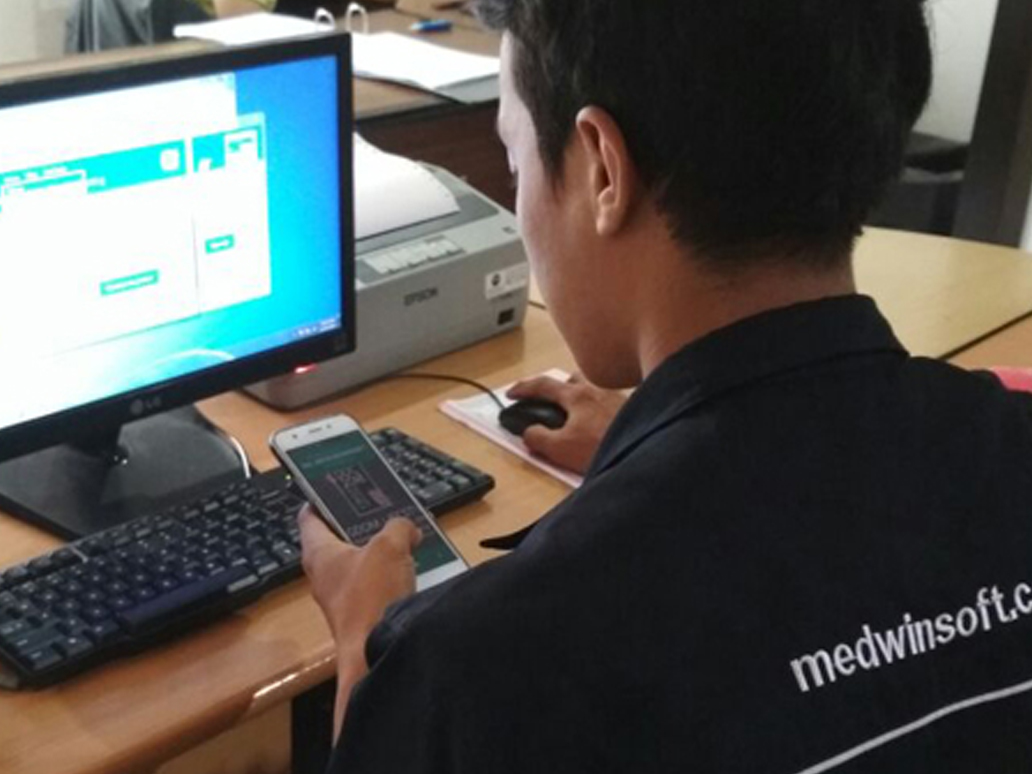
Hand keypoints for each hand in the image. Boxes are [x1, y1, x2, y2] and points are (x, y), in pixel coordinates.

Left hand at [298, 508, 420, 734]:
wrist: (378, 651)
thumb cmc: (372, 595)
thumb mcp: (390, 546)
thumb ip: (399, 528)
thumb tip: (407, 529)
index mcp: (319, 552)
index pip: (310, 517)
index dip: (321, 500)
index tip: (335, 489)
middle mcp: (324, 575)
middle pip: (337, 540)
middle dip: (358, 526)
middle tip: (379, 511)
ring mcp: (340, 597)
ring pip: (357, 564)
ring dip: (377, 552)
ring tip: (401, 538)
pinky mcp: (359, 615)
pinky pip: (371, 586)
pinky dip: (386, 575)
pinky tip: (407, 571)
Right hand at [507, 373, 627, 474]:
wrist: (644, 456)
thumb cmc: (605, 448)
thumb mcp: (560, 449)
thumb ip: (537, 439)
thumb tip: (529, 434)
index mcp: (577, 395)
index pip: (543, 384)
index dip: (523, 388)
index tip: (512, 393)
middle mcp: (598, 391)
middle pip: (572, 379)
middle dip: (557, 387)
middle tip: (547, 400)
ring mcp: (617, 400)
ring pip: (592, 390)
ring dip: (579, 398)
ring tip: (574, 416)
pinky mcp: (631, 412)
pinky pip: (609, 405)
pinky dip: (598, 411)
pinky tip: (599, 427)